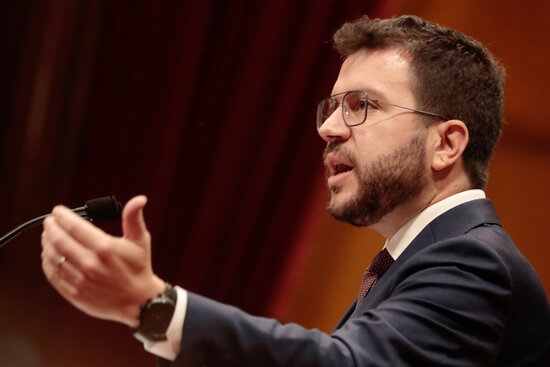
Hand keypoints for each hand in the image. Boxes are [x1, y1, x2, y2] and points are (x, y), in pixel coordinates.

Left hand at [41, 195, 165, 327]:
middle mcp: (91, 264)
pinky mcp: (74, 294)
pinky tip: (48, 255)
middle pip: (59, 240)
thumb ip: (133, 217)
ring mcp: (81, 280)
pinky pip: (53, 275)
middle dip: (51, 227)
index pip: (74, 226)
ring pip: (52, 257)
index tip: (57, 211)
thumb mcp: (140, 240)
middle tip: (49, 222)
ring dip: (46, 243)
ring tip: (48, 236)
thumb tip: (140, 199)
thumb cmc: (139, 267)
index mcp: (105, 248)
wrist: (138, 301)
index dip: (62, 216)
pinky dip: (46, 262)